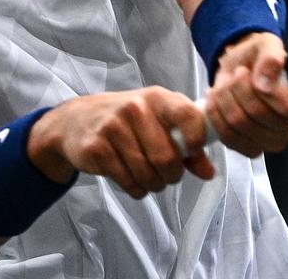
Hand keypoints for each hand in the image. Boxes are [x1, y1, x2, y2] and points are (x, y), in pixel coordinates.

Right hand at [27, 87, 215, 198]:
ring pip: (147, 175)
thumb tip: (209, 173)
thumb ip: (187, 146)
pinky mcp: (97, 148)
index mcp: (158, 98)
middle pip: (167, 158)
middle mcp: (136, 108)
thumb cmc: (129, 122)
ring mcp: (113, 127)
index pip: (188, 115)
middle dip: (171, 175)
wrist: (78, 120)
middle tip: (166, 174)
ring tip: (148, 177)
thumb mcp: (159, 122)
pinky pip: (129, 183)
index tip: (193, 151)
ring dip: (153, 185)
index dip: (196, 138)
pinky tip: (131, 178)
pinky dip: (136, 189)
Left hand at [205, 31, 287, 156]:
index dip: (267, 92)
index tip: (251, 73)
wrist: (240, 71)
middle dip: (239, 89)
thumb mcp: (267, 44)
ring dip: (225, 99)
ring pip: (241, 125)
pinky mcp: (252, 150)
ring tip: (225, 83)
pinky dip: (216, 115)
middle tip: (237, 72)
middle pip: (261, 116)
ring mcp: (275, 143)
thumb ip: (271, 57)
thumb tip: (265, 82)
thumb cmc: (260, 59)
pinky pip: (229, 137)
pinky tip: (216, 99)